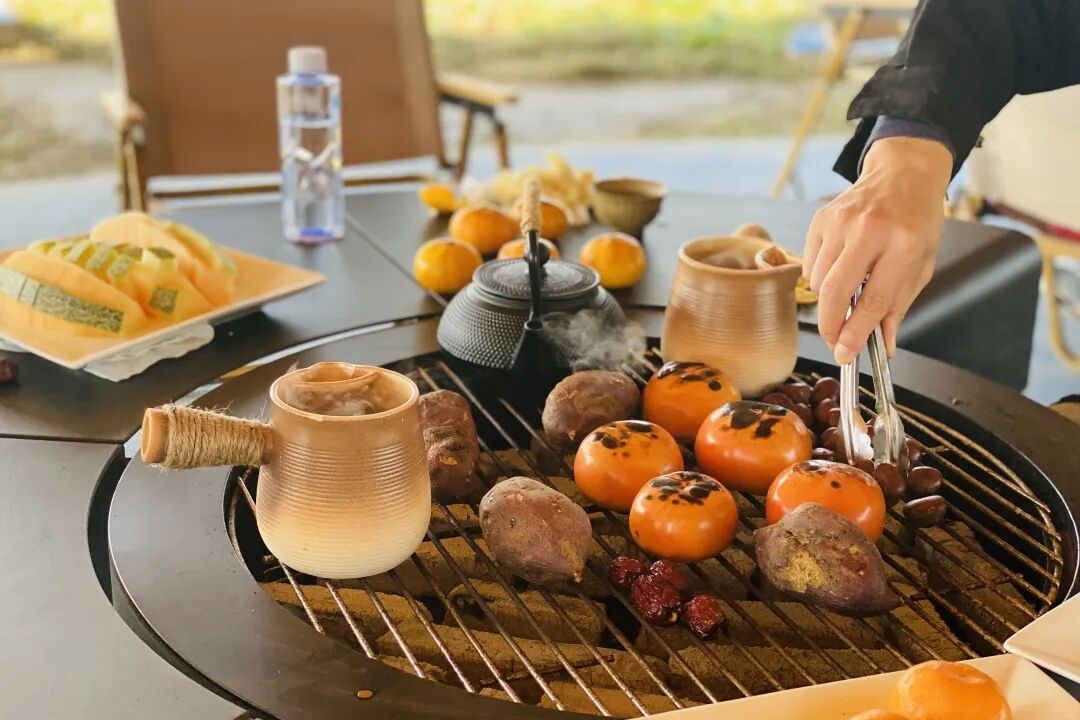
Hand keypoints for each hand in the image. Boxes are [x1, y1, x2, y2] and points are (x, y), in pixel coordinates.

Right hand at [804, 136, 951, 363]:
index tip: (845, 354)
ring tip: (847, 295)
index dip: (856, 333)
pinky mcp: (821, 219)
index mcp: (904, 244)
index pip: (874, 299)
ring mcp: (841, 222)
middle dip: (830, 326)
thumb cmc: (917, 220)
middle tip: (834, 341)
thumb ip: (899, 305)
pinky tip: (839, 269)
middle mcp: (869, 230)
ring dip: (828, 300)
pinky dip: (820, 277)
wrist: (903, 173)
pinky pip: (810, 264)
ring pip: (819, 281)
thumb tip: (881, 345)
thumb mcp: (922, 264)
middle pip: (835, 292)